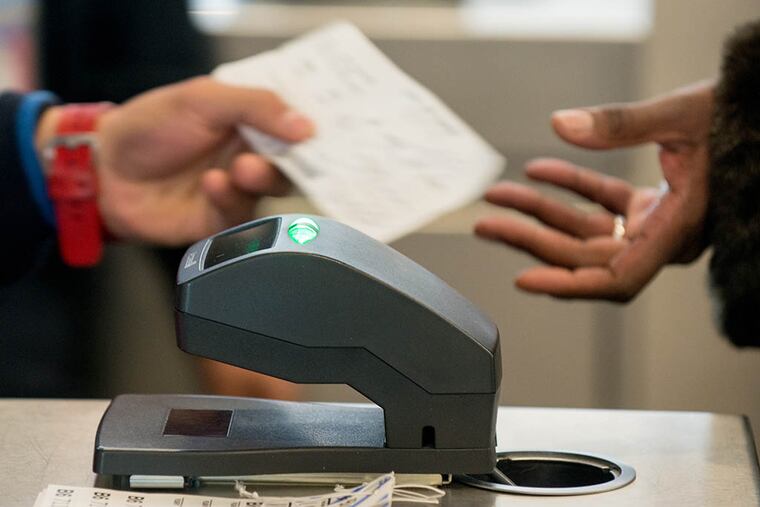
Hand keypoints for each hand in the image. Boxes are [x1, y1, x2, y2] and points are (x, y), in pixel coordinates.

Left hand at [38, 77, 313, 244]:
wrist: (104, 173)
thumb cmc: (147, 128)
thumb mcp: (202, 99)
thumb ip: (255, 106)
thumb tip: (305, 124)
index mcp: (248, 120)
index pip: (294, 124)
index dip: (311, 129)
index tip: (325, 134)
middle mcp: (248, 153)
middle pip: (294, 160)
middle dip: (292, 159)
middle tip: (287, 152)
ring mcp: (238, 187)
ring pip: (273, 189)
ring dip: (261, 178)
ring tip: (240, 169)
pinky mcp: (223, 219)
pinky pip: (245, 214)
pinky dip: (232, 198)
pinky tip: (211, 185)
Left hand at [475, 81, 713, 300]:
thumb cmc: (740, 118)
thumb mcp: (680, 116)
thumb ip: (621, 124)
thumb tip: (562, 125)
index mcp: (680, 231)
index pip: (618, 278)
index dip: (570, 284)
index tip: (526, 279)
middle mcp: (665, 237)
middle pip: (587, 254)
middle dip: (533, 239)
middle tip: (489, 223)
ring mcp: (657, 224)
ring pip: (587, 231)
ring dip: (542, 212)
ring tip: (501, 195)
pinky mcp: (652, 207)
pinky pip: (603, 206)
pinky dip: (572, 188)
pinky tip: (540, 170)